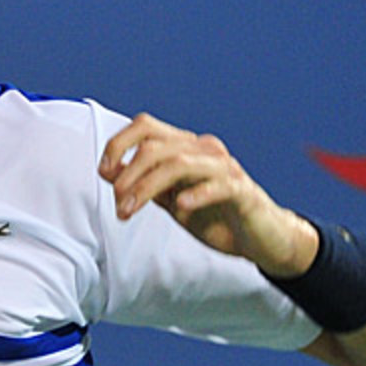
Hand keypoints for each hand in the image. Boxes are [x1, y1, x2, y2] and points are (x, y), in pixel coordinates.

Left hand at [99, 113, 317, 277]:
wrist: (261, 238)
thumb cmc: (216, 216)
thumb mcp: (172, 200)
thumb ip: (146, 184)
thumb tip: (109, 172)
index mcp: (185, 147)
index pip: (146, 127)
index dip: (119, 144)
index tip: (104, 172)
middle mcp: (204, 149)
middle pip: (156, 146)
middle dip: (129, 174)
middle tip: (118, 204)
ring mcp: (225, 168)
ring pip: (179, 163)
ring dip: (147, 187)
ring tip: (131, 211)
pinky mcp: (243, 191)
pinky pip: (219, 184)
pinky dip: (197, 193)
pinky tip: (181, 205)